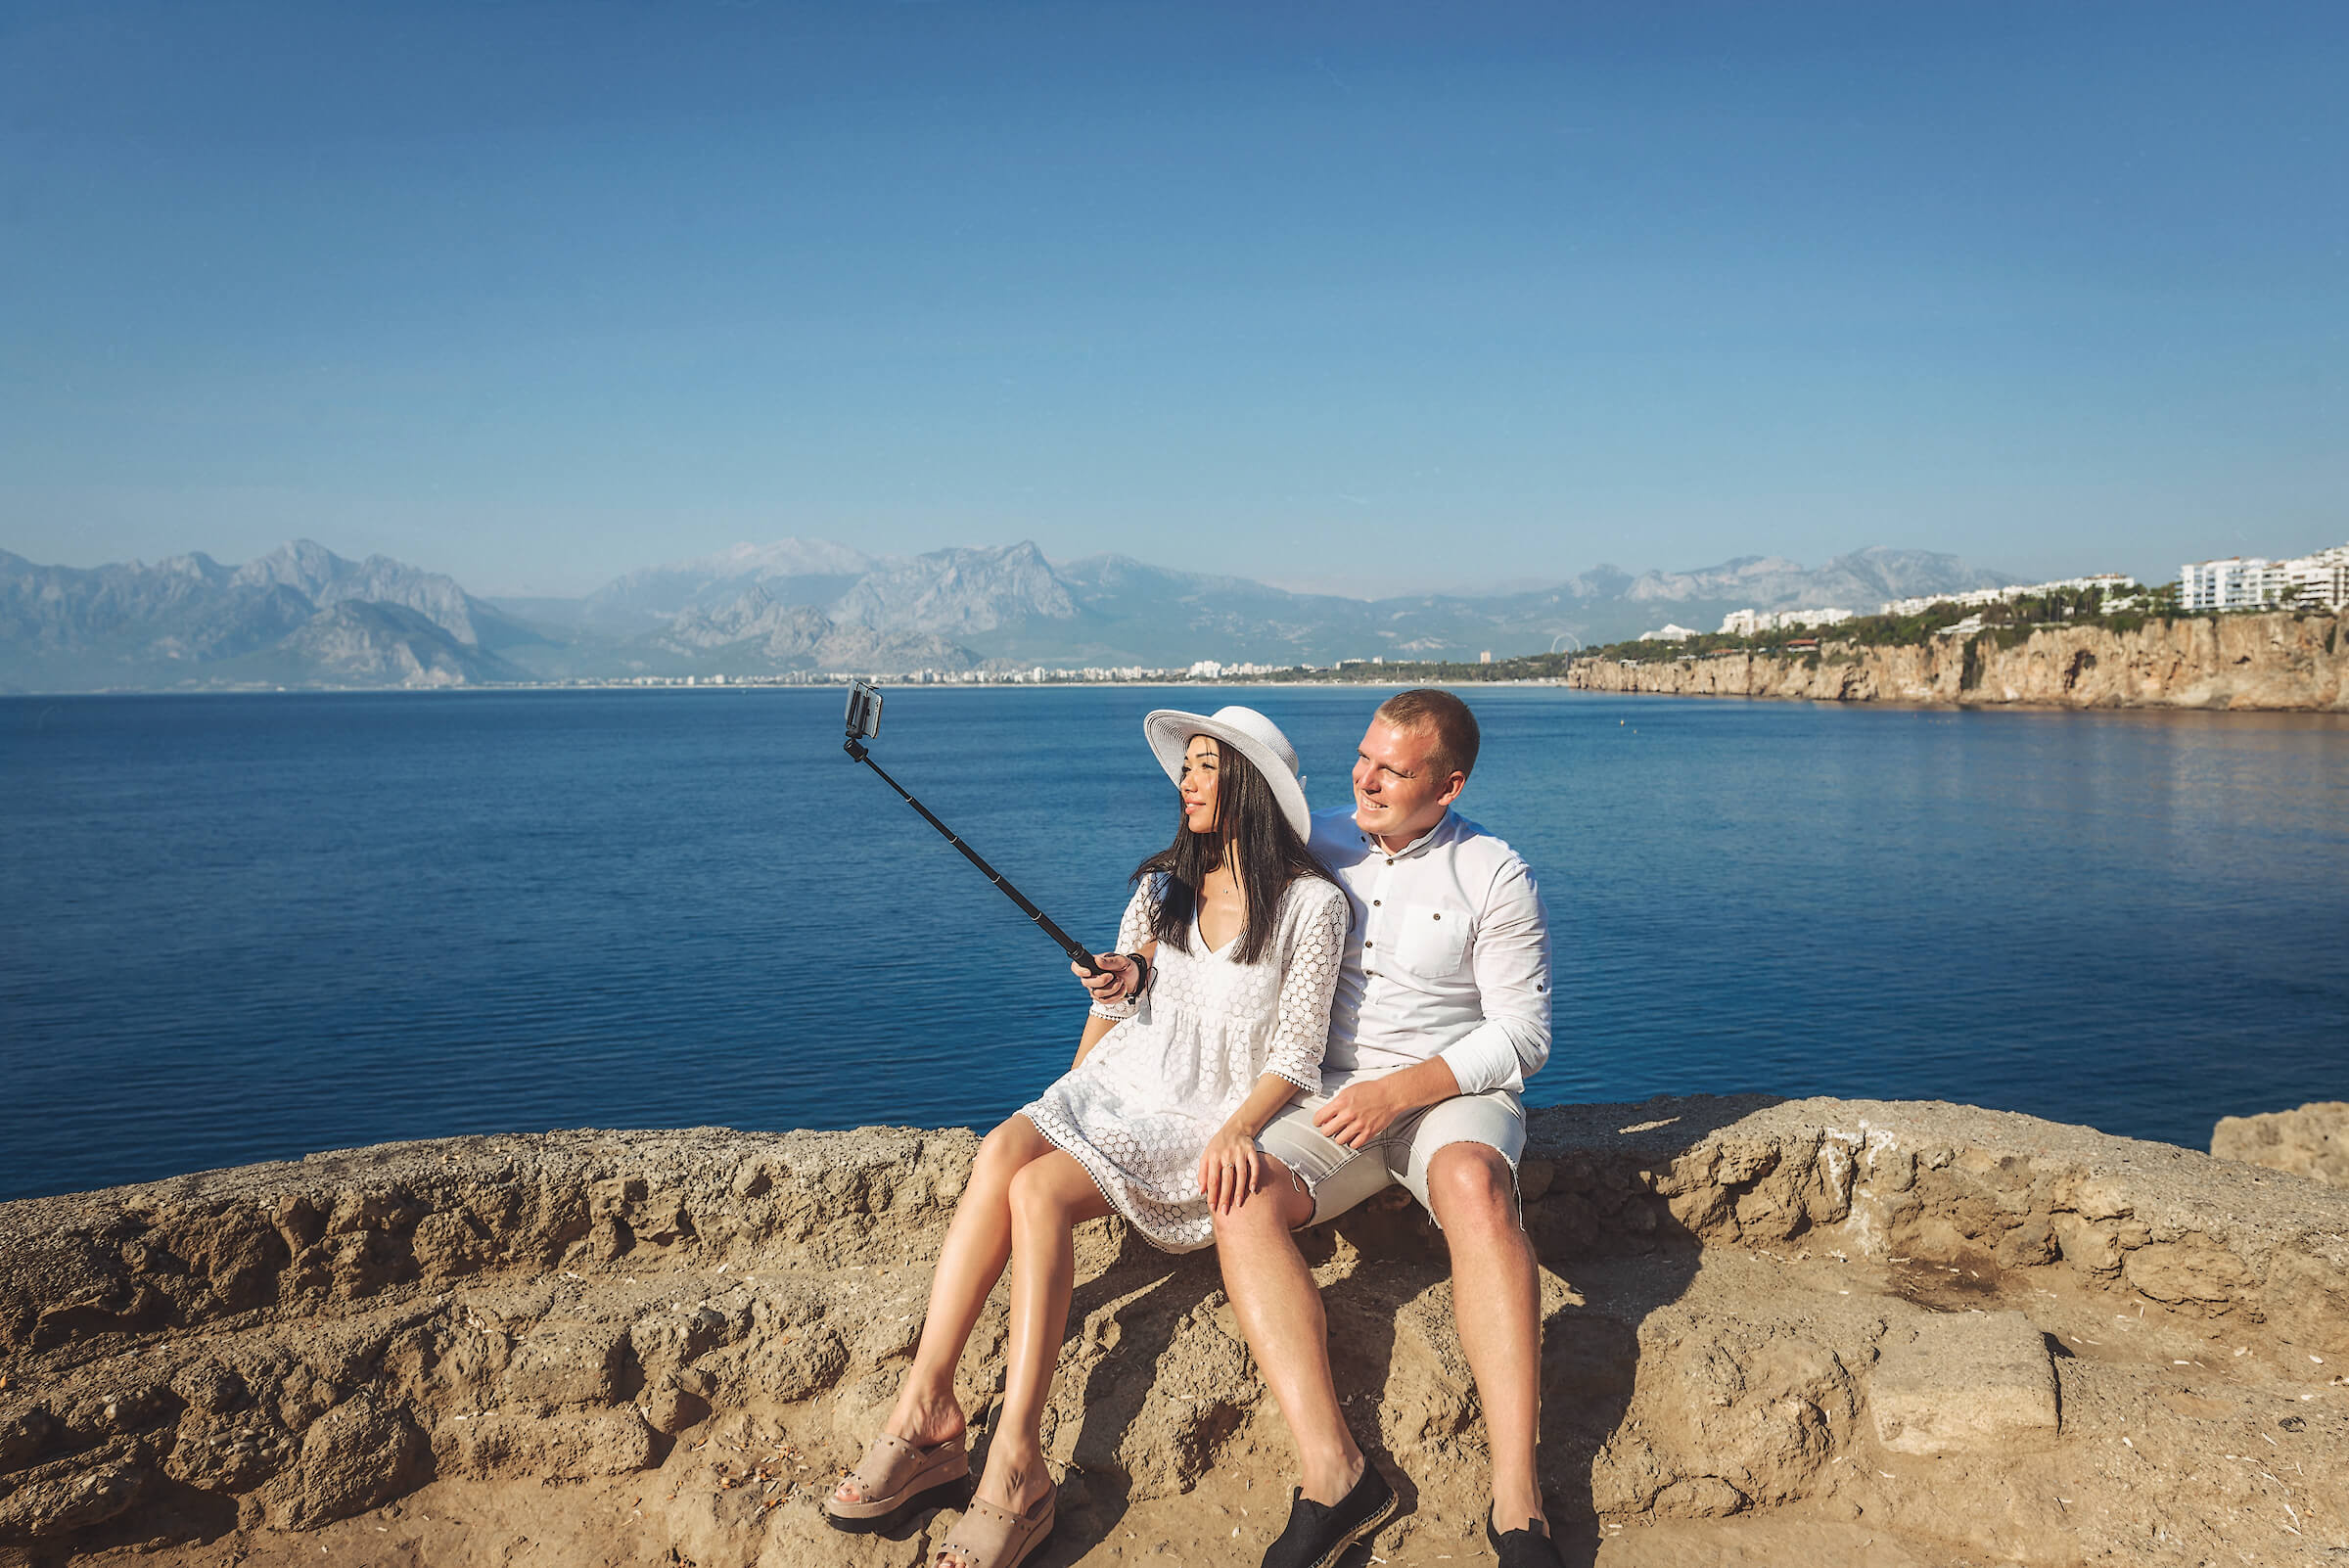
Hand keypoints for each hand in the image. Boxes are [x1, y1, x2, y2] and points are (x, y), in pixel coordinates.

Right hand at [1074, 953, 1133, 1003]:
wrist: (1135, 978)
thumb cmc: (1126, 967)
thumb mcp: (1121, 961)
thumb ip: (1109, 961)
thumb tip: (1097, 960)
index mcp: (1091, 965)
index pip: (1076, 967)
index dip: (1079, 970)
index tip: (1089, 972)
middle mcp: (1090, 978)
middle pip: (1086, 983)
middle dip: (1101, 980)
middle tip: (1112, 976)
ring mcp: (1095, 989)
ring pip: (1097, 993)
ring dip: (1112, 987)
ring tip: (1121, 981)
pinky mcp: (1102, 999)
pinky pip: (1105, 1001)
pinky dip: (1116, 995)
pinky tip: (1122, 988)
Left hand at [1196, 1126, 1263, 1215]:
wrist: (1235, 1128)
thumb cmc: (1218, 1145)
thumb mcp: (1206, 1155)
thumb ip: (1202, 1173)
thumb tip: (1201, 1191)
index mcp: (1213, 1156)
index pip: (1212, 1179)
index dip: (1212, 1194)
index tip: (1213, 1207)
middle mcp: (1227, 1154)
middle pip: (1226, 1179)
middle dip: (1225, 1196)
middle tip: (1225, 1211)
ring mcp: (1240, 1153)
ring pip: (1241, 1174)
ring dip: (1240, 1190)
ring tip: (1238, 1203)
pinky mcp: (1251, 1151)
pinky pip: (1254, 1166)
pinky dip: (1254, 1177)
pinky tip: (1253, 1189)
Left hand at [1312, 1075, 1428, 1149]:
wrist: (1390, 1094)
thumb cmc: (1371, 1090)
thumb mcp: (1349, 1091)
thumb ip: (1337, 1103)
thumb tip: (1328, 1113)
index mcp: (1341, 1102)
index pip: (1319, 1118)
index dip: (1318, 1121)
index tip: (1320, 1122)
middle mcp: (1348, 1115)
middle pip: (1326, 1131)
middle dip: (1328, 1129)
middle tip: (1331, 1127)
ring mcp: (1358, 1125)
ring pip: (1339, 1140)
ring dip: (1340, 1136)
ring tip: (1344, 1131)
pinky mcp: (1368, 1133)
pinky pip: (1354, 1144)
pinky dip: (1352, 1141)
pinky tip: (1354, 1135)